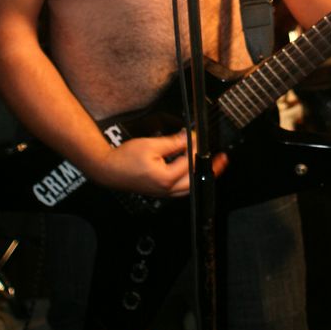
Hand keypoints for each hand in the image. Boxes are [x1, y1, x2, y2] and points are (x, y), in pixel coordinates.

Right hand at [91, 131, 227, 196]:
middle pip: (194, 181)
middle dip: (210, 170)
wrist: (108, 169)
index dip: (196, 148)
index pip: (189, 162)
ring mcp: (163, 192)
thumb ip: (173, 143)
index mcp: (165, 178)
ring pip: (189, 187)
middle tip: (222, 159)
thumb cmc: (125, 158)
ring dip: (201, 176)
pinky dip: (189, 180)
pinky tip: (192, 172)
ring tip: (212, 166)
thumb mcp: (151, 145)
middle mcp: (166, 189)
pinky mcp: (159, 191)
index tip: (199, 137)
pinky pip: (180, 189)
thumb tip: (189, 138)